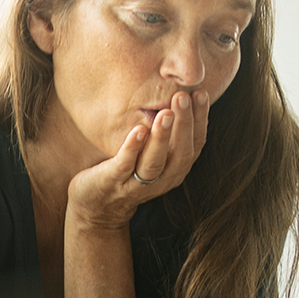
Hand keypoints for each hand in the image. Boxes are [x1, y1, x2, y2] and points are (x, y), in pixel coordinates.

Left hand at [66, 88, 211, 228]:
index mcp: (175, 170)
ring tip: (165, 113)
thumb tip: (182, 92)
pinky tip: (138, 129)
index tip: (200, 93)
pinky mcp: (114, 182)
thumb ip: (167, 133)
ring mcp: (137, 184)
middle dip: (184, 125)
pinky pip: (125, 165)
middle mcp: (162, 179)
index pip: (196, 145)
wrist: (97, 206)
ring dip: (162, 137)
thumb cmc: (129, 170)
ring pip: (155, 163)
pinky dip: (133, 147)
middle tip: (182, 96)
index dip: (200, 120)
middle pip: (180, 154)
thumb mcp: (153, 154)